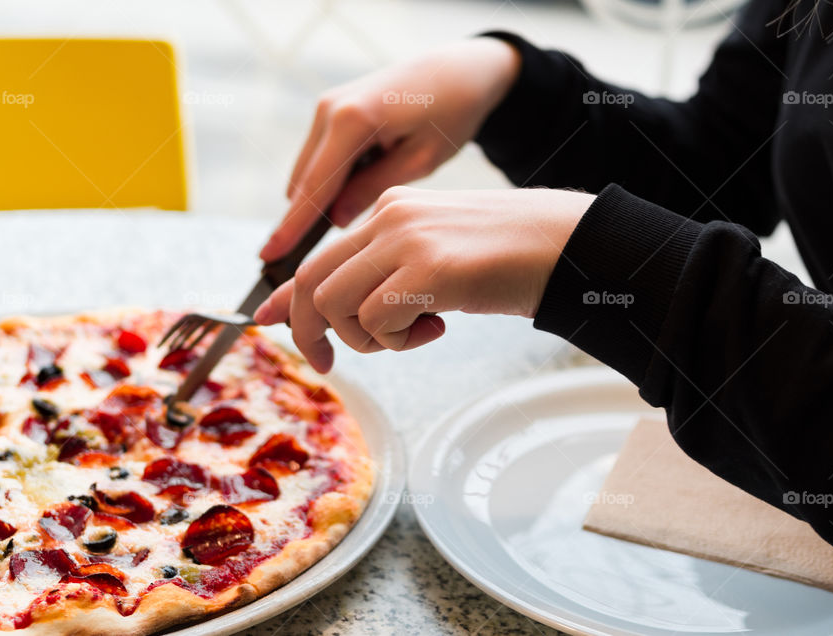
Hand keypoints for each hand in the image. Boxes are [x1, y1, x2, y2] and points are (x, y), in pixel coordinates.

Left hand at [254, 186, 595, 371]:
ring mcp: (408, 240)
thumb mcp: (432, 260)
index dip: (287, 297)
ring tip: (414, 333)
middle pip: (314, 282)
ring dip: (368, 339)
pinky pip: (377, 320)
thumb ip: (382, 275)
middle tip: (331, 364)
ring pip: (338, 305)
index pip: (319, 256)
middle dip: (312, 332)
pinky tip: (438, 326)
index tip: (265, 320)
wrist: (567, 244)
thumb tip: (327, 310)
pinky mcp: (429, 268)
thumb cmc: (505, 258)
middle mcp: (390, 217)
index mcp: (389, 210)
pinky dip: (398, 341)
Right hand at [260, 37, 520, 261]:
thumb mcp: (420, 160)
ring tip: (360, 214)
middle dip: (303, 221)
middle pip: (304, 183)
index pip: (315, 188)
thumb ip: (373, 190)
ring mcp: (327, 107)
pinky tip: (366, 185)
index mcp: (354, 121)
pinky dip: (334, 181)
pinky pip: (322, 159)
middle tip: (310, 259)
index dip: (291, 228)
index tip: (268, 257)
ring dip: (324, 200)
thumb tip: (332, 219)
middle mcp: (330, 109)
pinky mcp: (332, 111)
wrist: (458, 69)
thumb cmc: (450, 113)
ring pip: (310, 172)